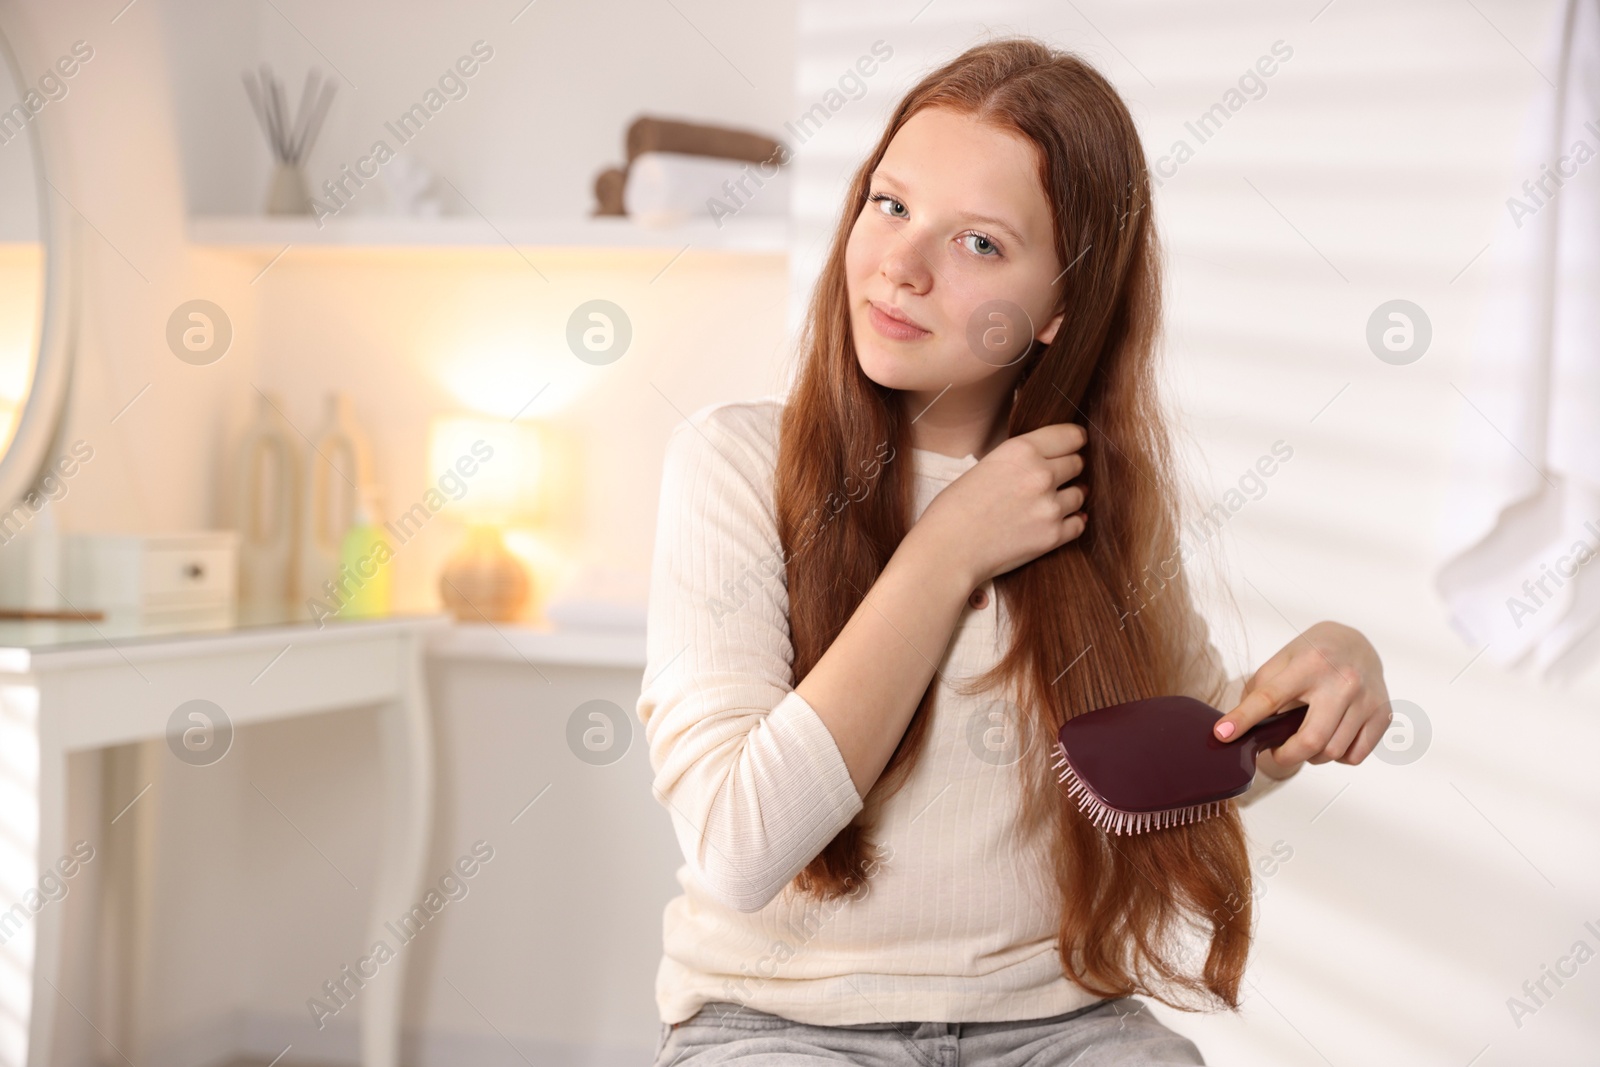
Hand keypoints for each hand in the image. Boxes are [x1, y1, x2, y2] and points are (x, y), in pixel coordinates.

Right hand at [911, 423, 1089, 586]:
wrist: (947, 550)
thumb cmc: (954, 508)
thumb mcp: (986, 465)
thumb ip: (1020, 460)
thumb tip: (1048, 460)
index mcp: (1022, 450)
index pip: (1071, 435)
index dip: (1073, 441)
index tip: (1073, 446)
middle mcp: (1041, 475)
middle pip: (1078, 463)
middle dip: (1068, 470)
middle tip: (1053, 479)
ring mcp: (1050, 507)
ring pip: (1080, 494)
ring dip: (1068, 497)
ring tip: (1047, 503)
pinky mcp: (1053, 536)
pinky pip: (1079, 523)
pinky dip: (1071, 522)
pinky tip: (1056, 521)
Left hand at [1213, 621, 1389, 779]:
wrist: (1357, 642)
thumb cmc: (1312, 654)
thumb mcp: (1282, 660)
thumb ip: (1259, 690)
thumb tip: (1236, 727)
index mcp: (1309, 664)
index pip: (1269, 697)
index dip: (1243, 719)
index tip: (1222, 735)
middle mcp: (1342, 681)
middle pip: (1310, 740)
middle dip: (1285, 756)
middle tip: (1276, 753)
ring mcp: (1367, 699)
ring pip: (1332, 752)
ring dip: (1312, 755)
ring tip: (1305, 739)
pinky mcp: (1383, 714)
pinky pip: (1355, 755)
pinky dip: (1337, 756)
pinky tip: (1331, 737)